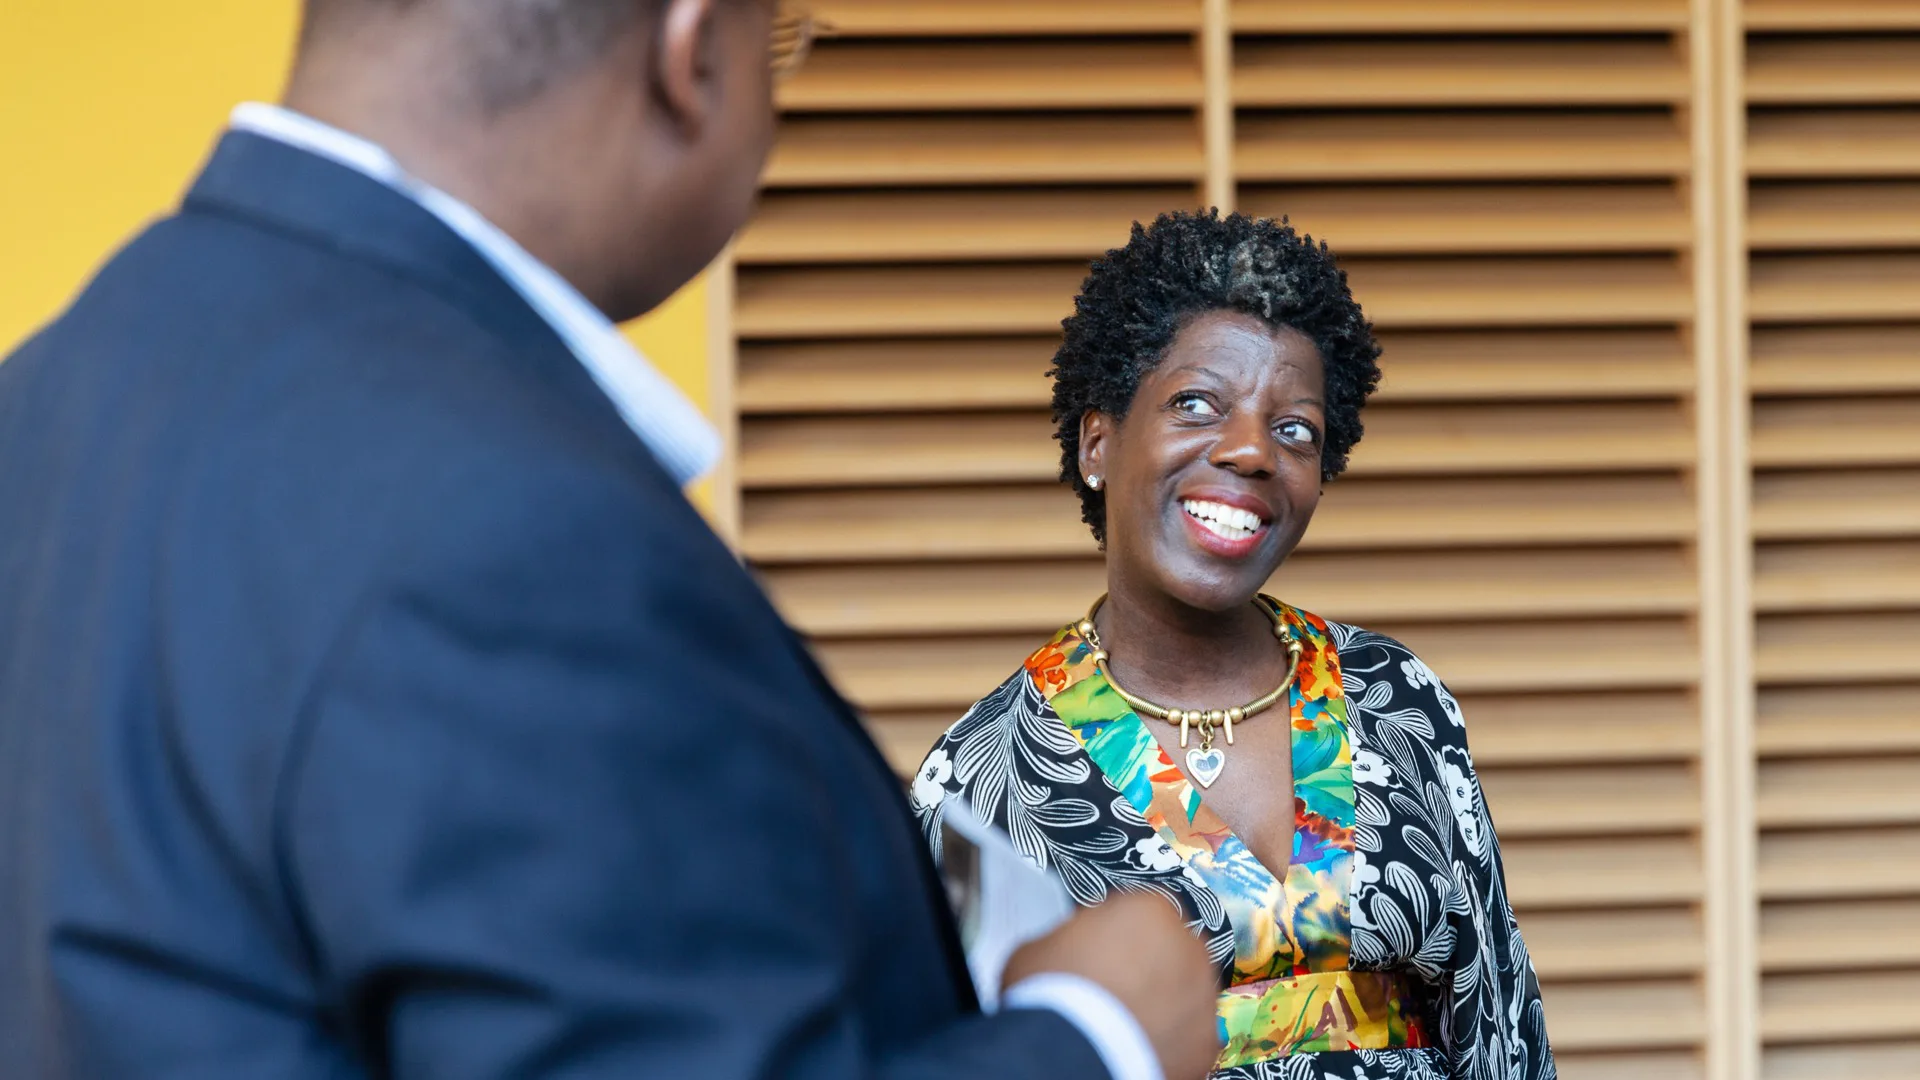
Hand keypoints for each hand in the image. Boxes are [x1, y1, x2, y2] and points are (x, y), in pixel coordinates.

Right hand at [1003, 891, 1220, 1079]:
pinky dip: (1170, 1041)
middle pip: (1172, 949)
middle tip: (1116, 988)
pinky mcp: (1206, 1043)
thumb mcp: (1042, 946)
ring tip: (1129, 1023)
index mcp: (1149, 909)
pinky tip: (1140, 1048)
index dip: (1118, 932)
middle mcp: (1188, 946)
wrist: (1072, 1053)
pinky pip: (1188, 1036)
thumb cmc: (1051, 990)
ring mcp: (1202, 996)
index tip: (1100, 950)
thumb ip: (1072, 939)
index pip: (1140, 911)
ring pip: (1185, 993)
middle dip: (1149, 965)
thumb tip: (1075, 951)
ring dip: (1164, 1002)